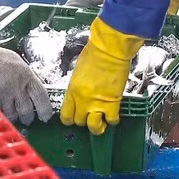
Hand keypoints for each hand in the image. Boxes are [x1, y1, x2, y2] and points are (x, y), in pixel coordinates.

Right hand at [0, 38, 52, 124]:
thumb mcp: (19, 64)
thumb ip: (29, 78)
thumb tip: (39, 92)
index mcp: (27, 76)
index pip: (42, 98)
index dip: (45, 110)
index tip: (44, 116)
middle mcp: (17, 86)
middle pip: (27, 111)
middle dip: (27, 117)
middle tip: (25, 117)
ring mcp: (4, 95)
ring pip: (13, 116)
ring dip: (13, 116)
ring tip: (9, 109)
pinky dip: (0, 114)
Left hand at [61, 17, 143, 133]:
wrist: (109, 50)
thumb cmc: (94, 54)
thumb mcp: (78, 72)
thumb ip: (77, 87)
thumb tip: (79, 96)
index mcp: (72, 91)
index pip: (66, 116)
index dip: (70, 120)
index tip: (74, 118)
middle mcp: (82, 100)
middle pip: (79, 122)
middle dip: (83, 121)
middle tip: (89, 116)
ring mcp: (97, 103)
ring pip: (94, 127)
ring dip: (97, 127)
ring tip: (101, 123)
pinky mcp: (113, 102)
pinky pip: (112, 120)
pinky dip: (113, 120)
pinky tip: (113, 116)